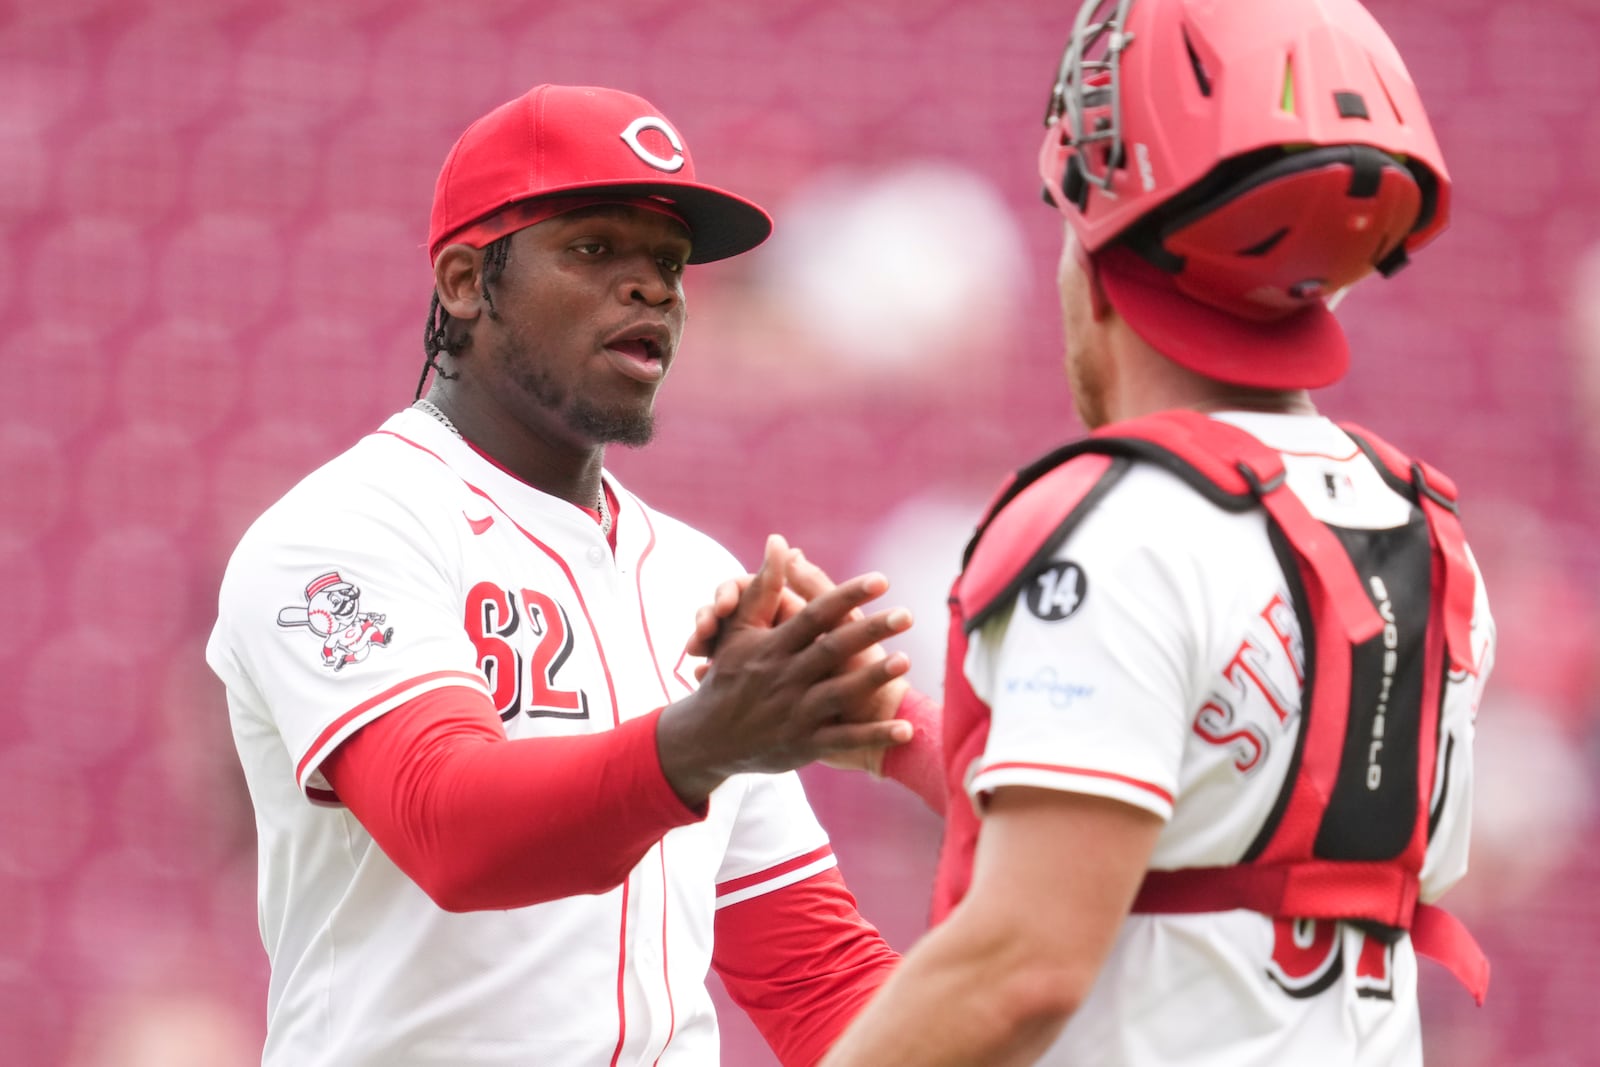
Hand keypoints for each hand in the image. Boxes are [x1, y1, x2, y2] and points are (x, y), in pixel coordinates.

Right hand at [657, 535, 913, 805]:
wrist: (706, 740)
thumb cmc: (729, 675)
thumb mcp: (739, 631)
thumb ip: (764, 587)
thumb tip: (779, 540)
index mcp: (773, 646)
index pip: (814, 615)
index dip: (846, 596)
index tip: (881, 580)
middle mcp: (785, 677)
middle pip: (832, 649)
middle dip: (870, 632)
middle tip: (907, 615)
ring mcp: (795, 713)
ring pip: (838, 694)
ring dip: (872, 679)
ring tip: (906, 661)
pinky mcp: (804, 745)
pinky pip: (843, 741)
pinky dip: (873, 738)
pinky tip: (906, 731)